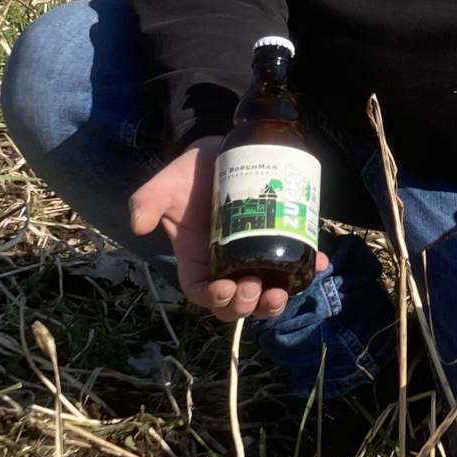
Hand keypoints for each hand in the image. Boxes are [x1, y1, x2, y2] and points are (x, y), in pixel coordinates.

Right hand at [129, 136, 327, 320]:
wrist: (221, 151)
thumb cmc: (190, 173)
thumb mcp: (165, 185)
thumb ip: (147, 201)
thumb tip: (138, 224)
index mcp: (196, 262)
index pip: (203, 293)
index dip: (215, 300)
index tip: (226, 289)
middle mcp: (225, 267)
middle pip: (237, 303)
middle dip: (248, 305)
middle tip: (257, 289)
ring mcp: (253, 258)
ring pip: (265, 294)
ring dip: (276, 301)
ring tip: (284, 290)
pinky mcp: (278, 244)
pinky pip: (295, 266)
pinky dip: (308, 269)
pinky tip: (318, 263)